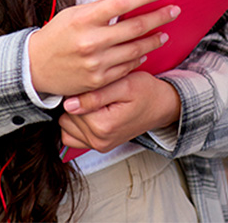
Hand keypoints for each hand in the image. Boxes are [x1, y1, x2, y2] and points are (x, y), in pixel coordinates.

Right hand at [28, 0, 179, 96]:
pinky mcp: (99, 80)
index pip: (123, 2)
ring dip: (154, 39)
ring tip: (164, 31)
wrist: (35, 68)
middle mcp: (91, 41)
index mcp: (84, 19)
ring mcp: (96, 63)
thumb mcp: (73, 14)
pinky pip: (127, 67)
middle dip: (159, 16)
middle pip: (135, 27)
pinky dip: (139, 58)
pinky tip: (146, 51)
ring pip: (136, 49)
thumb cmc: (55, 37)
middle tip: (173, 10)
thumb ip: (101, 7)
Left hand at [58, 72, 181, 152]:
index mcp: (103, 126)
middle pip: (67, 115)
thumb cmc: (146, 92)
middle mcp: (99, 140)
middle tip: (96, 91)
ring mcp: (98, 145)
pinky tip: (90, 112)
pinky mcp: (98, 144)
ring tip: (93, 101)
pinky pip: (72, 136)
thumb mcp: (123, 86)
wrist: (162, 105)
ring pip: (66, 125)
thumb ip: (94, 96)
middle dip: (77, 101)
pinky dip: (77, 124)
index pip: (70, 105)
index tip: (92, 83)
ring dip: (75, 113)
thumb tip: (68, 104)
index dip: (79, 89)